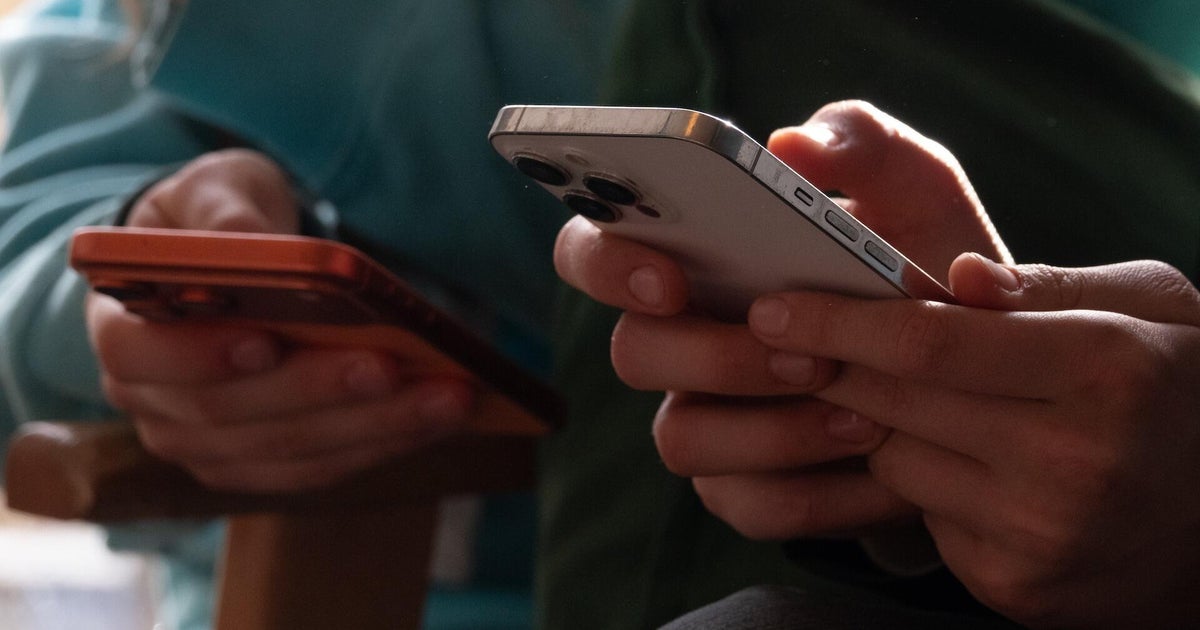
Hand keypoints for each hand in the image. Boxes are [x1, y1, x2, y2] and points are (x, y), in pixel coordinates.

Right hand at [87, 149, 474, 491]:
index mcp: (124, 331)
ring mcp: (209, 446)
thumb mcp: (216, 191)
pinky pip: (324, 468)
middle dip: (322, 390)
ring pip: (290, 450)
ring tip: (448, 395)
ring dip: (374, 427)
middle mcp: (156, 404)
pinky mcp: (265, 465)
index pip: (142, 356)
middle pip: (234, 414)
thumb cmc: (217, 222)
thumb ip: (226, 211)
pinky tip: (438, 414)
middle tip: (395, 365)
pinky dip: (385, 444)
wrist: (230, 270)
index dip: (200, 355)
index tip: (266, 341)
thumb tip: (255, 244)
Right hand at [555, 101, 1007, 535]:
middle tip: (809, 355)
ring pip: (681, 439)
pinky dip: (822, 491)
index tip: (668, 277)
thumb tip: (790, 145)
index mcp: (691, 260)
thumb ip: (860, 142)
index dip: (606, 264)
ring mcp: (705, 419)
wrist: (980, 379)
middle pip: (632, 352)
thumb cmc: (922, 268)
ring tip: (867, 415)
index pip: (592, 250)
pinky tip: (886, 470)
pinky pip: (749, 505)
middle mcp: (679, 341)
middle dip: (715, 357)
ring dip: (771, 431)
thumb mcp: (915, 189)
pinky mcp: (744, 490)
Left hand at [746, 256, 1199, 627]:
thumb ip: (1049, 286)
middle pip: (893, 404)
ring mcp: (1040, 533)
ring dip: (873, 424)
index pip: (929, 345)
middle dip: (827, 367)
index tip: (772, 309)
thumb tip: (956, 277)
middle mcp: (1072, 460)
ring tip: (896, 394)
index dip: (837, 324)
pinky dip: (916, 481)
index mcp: (1104, 369)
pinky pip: (923, 516)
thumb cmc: (1177, 393)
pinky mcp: (1015, 584)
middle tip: (781, 338)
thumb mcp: (1149, 311)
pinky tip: (950, 457)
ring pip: (894, 462)